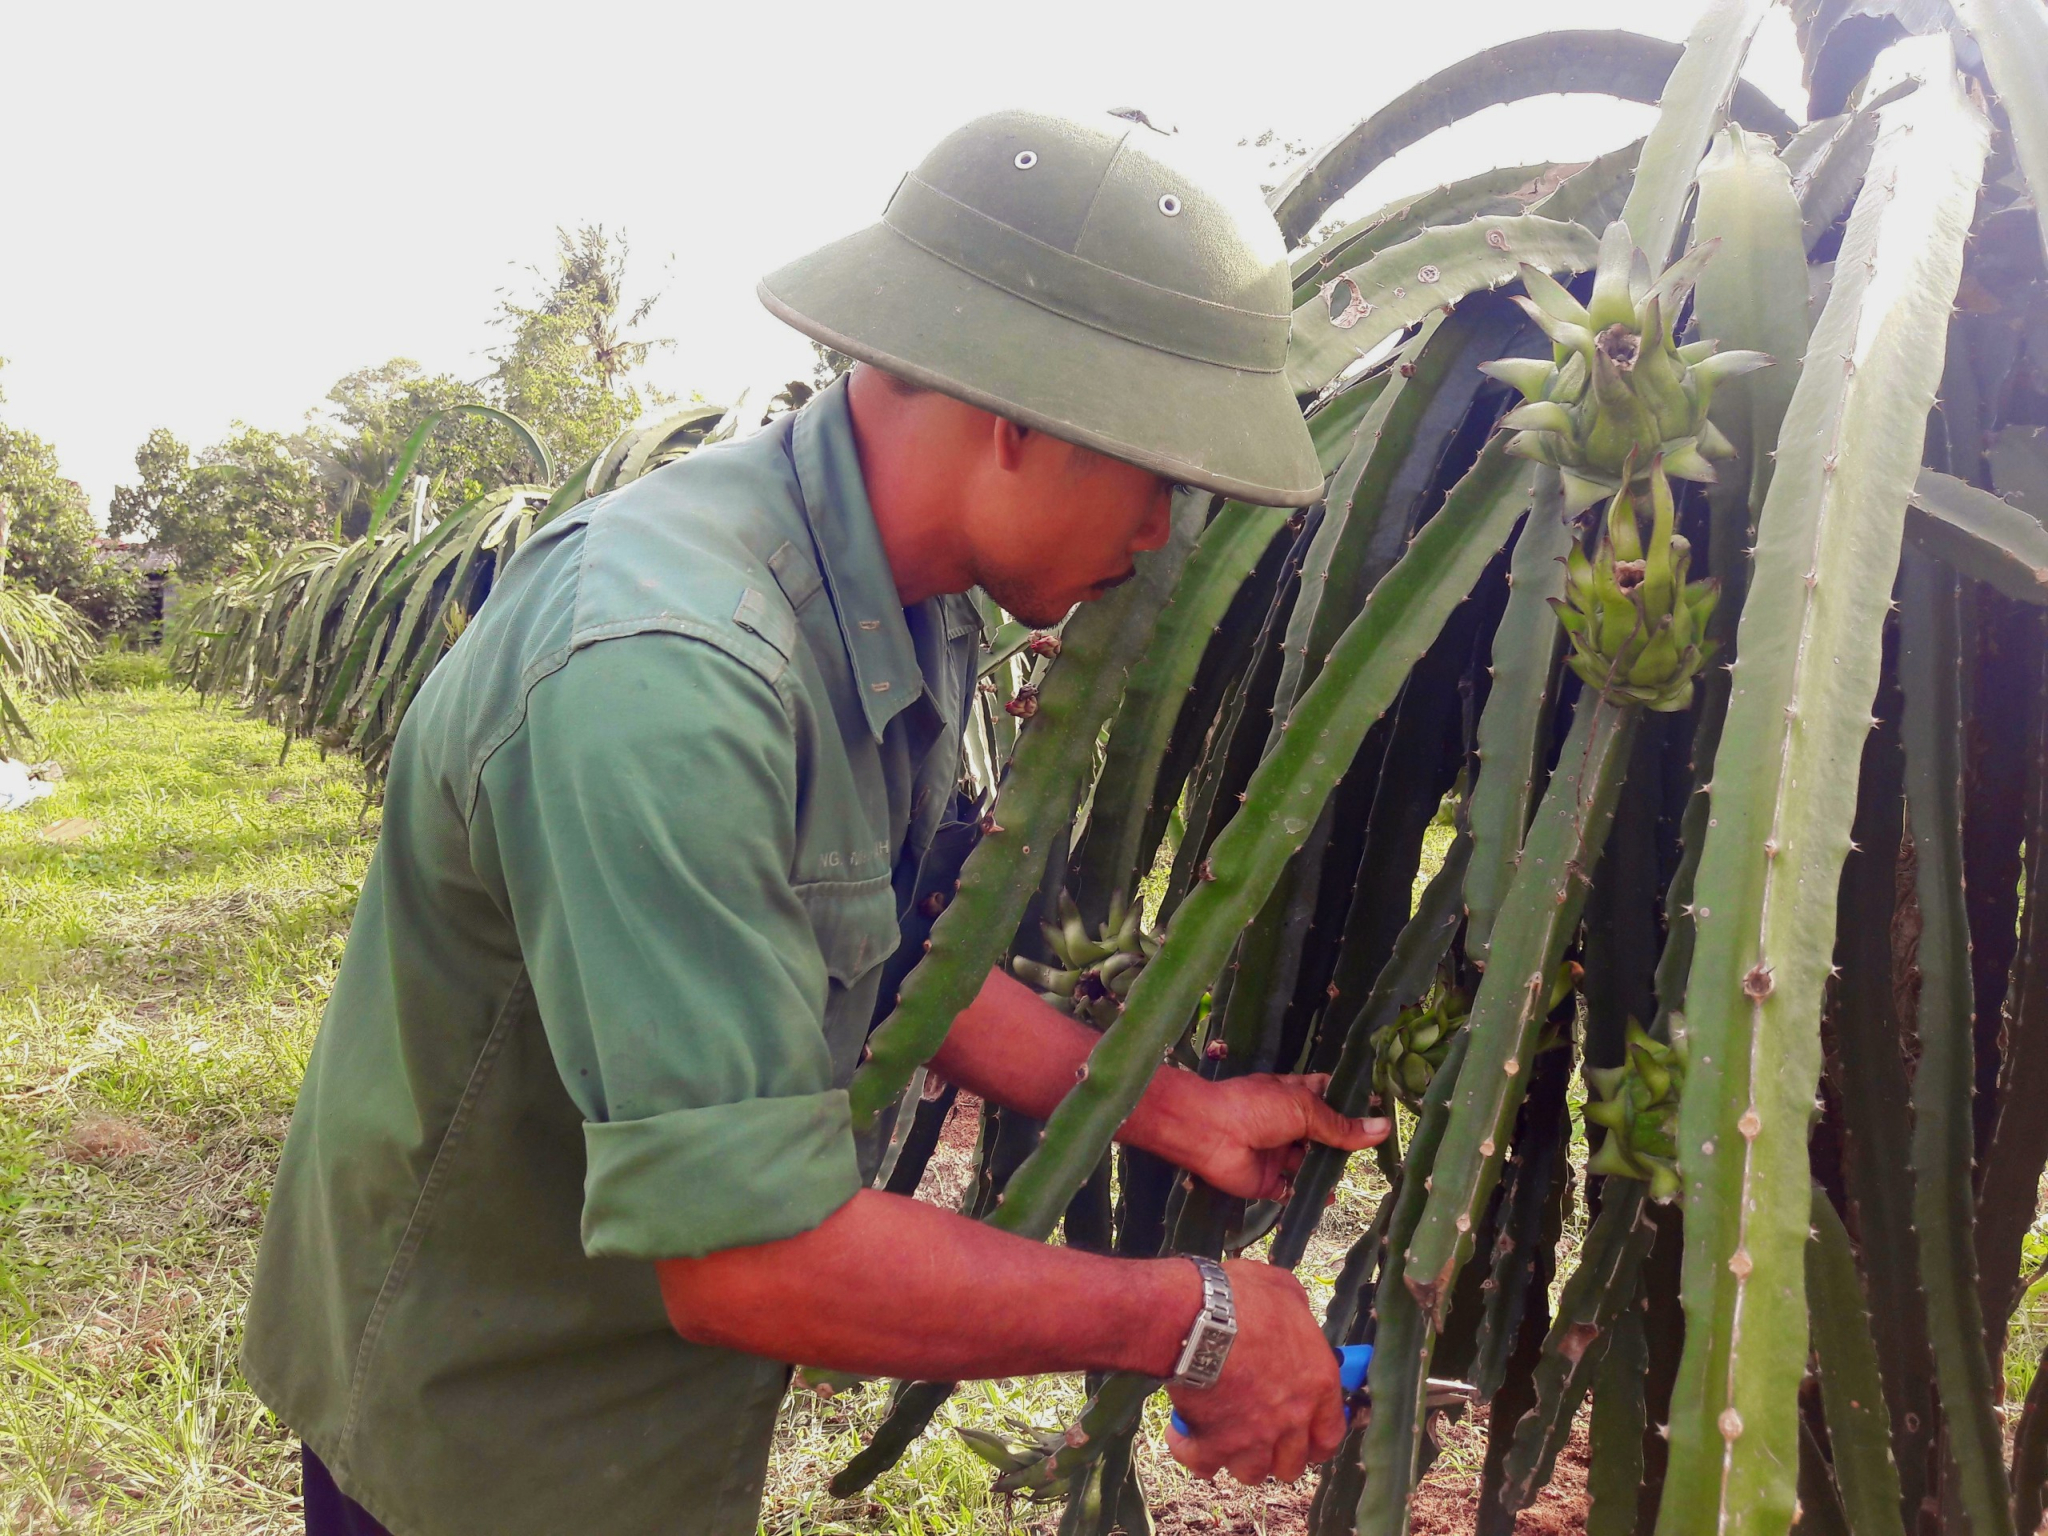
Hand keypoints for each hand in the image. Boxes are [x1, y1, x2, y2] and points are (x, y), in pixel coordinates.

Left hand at [1139, 1072, 1388, 1200]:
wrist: (1208, 1133)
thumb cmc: (1255, 1107)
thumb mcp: (1303, 1108)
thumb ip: (1340, 1124)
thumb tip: (1382, 1129)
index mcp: (1293, 1095)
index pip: (1327, 1097)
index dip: (1350, 1105)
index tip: (1380, 1116)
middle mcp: (1287, 1124)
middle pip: (1322, 1134)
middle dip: (1344, 1143)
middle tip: (1377, 1155)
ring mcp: (1277, 1153)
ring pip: (1310, 1165)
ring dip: (1329, 1171)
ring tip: (1356, 1178)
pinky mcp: (1267, 1181)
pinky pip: (1292, 1191)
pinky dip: (1309, 1195)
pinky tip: (1329, 1198)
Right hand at [1164, 1259, 1345, 1483]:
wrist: (1199, 1317)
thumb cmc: (1244, 1297)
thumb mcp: (1284, 1289)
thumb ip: (1295, 1310)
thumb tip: (1291, 1309)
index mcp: (1317, 1384)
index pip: (1330, 1435)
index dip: (1316, 1441)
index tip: (1305, 1438)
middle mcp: (1291, 1419)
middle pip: (1291, 1465)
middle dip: (1277, 1455)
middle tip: (1260, 1436)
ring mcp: (1254, 1438)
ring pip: (1252, 1473)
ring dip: (1238, 1458)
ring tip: (1223, 1437)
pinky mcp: (1215, 1444)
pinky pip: (1204, 1467)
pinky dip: (1193, 1454)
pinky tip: (1184, 1435)